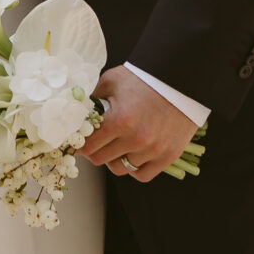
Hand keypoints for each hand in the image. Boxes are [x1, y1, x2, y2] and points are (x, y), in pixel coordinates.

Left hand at [83, 67, 196, 185]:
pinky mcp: (168, 155)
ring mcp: (154, 149)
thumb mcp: (111, 82)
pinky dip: (134, 168)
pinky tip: (132, 154)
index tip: (79, 141)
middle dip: (95, 150)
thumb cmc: (143, 78)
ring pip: (120, 169)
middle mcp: (136, 139)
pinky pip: (142, 175)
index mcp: (119, 120)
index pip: (87, 147)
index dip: (79, 144)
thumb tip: (75, 117)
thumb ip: (91, 100)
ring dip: (114, 159)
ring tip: (117, 145)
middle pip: (100, 160)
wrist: (179, 78)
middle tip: (97, 141)